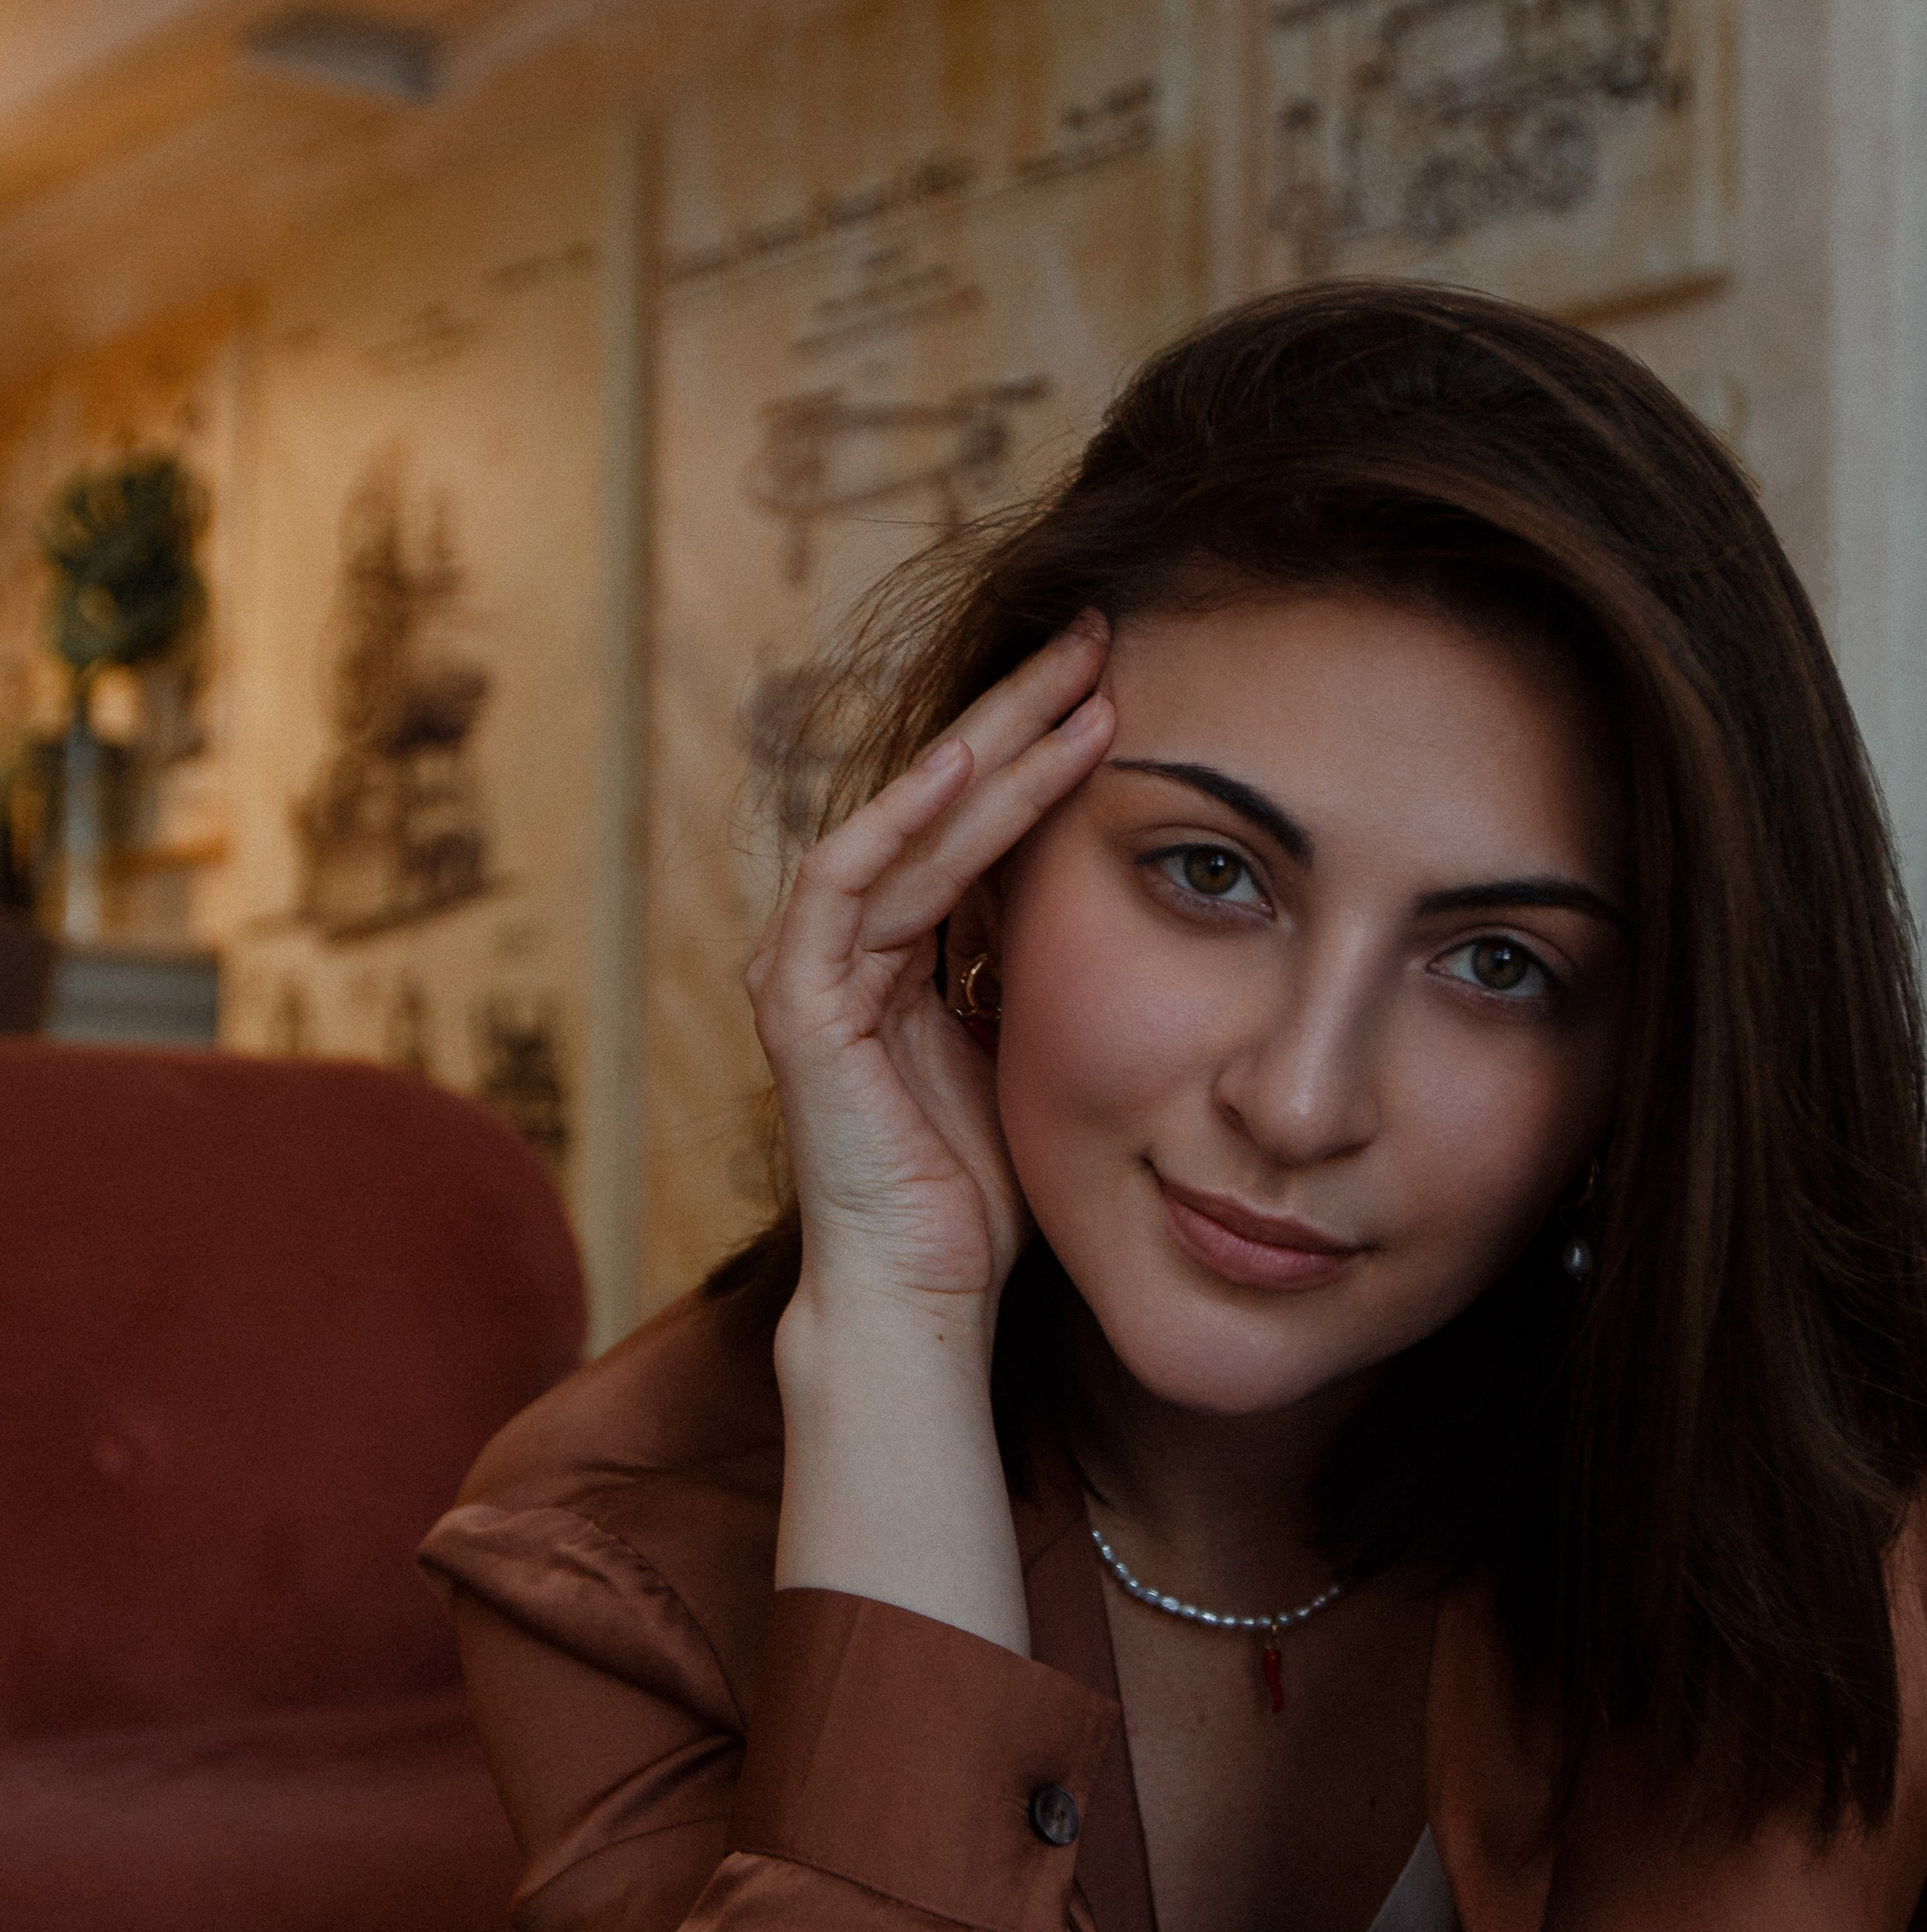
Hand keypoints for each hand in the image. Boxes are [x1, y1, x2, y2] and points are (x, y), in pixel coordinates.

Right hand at [747, 619, 1114, 1326]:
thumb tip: (1113, 899)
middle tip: (1099, 636)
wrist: (923, 1295)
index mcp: (895, 953)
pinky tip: (965, 763)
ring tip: (1071, 683)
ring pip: (904, 820)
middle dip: (1019, 713)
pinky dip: (902, 817)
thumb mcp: (1030, 1052)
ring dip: (987, 747)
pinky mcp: (802, 1007)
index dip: (1037, 747)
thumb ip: (1037, 972)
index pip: (967, 819)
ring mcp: (812, 970)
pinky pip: (846, 882)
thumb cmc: (978, 1197)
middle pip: (934, 797)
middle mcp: (843, 945)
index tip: (1119, 685)